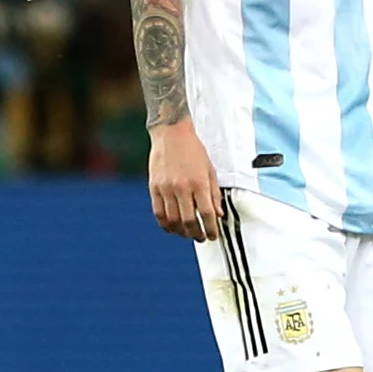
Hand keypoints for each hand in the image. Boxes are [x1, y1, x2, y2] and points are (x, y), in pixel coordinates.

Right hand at [146, 121, 221, 240]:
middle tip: (202, 237)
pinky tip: (172, 227)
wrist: (171, 134)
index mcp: (199, 182)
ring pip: (173, 220)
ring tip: (188, 234)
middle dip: (197, 234)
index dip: (211, 228)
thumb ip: (214, 193)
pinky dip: (166, 224)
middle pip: (189, 221)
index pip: (206, 213)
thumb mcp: (210, 169)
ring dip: (182, 232)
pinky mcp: (154, 188)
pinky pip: (159, 213)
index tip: (213, 235)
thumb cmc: (193, 150)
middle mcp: (182, 188)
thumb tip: (218, 214)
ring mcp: (166, 189)